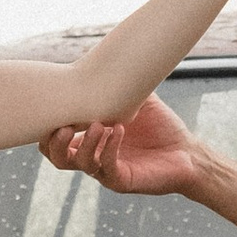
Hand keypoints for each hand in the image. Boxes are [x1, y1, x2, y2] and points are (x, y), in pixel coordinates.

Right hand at [40, 94, 202, 198]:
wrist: (187, 152)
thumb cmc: (160, 127)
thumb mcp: (135, 100)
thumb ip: (119, 84)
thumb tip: (106, 55)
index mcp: (90, 141)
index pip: (56, 141)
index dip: (49, 129)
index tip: (52, 109)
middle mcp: (94, 157)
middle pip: (59, 158)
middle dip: (55, 143)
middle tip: (63, 127)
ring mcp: (107, 171)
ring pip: (81, 164)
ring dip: (86, 143)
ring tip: (99, 125)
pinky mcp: (123, 180)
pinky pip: (108, 167)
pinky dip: (110, 148)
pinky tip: (118, 131)